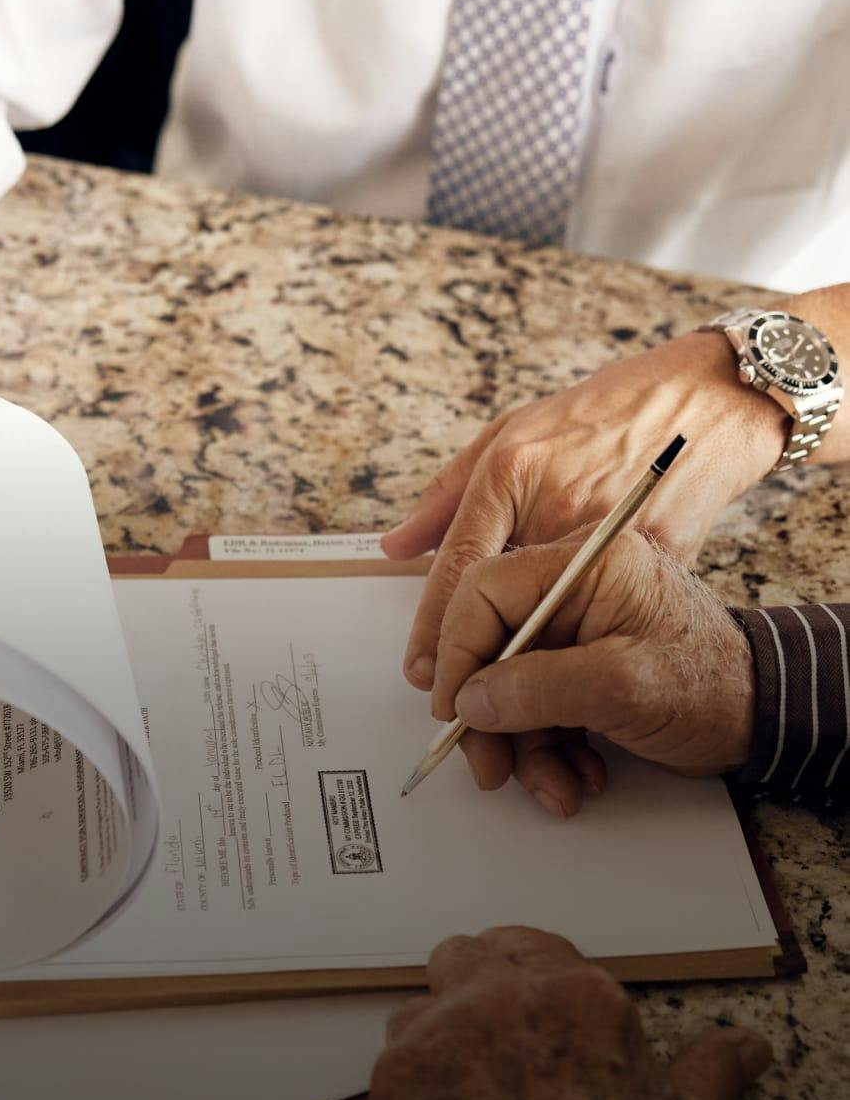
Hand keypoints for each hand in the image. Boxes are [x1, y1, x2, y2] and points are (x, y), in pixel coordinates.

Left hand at [366, 926, 771, 1099]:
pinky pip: (391, 1065)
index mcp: (578, 993)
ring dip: (437, 1037)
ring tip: (464, 1096)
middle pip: (463, 955)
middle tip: (492, 1041)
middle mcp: (500, 996)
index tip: (532, 1010)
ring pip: (419, 1010)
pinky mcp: (393, 1082)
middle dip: (474, 985)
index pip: (531, 946)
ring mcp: (438, 1035)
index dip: (529, 976)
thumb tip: (749, 1046)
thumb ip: (711, 1070)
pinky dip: (411, 1090)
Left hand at [382, 333, 788, 687]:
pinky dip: (592, 644)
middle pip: (503, 605)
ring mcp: (609, 533)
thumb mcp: (511, 432)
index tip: (424, 672)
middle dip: (478, 659)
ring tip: (512, 699)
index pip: (458, 564)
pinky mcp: (657, 557)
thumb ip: (446, 496)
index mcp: (512, 472)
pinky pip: (614, 614)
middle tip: (460, 696)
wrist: (703, 400)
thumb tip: (396, 546)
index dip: (435, 628)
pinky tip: (575, 671)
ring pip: (556, 621)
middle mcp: (554, 506)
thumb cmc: (601, 413)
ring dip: (531, 666)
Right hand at [428, 527, 754, 817]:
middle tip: (489, 765)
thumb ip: (538, 689)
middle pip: (492, 645)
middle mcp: (575, 589)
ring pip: (512, 686)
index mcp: (585, 565)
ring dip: (524, 746)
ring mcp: (579, 629)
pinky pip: (539, 705)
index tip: (451, 707)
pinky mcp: (582, 665)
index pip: (486, 590)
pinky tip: (576, 774)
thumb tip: (470, 702)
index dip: (457, 651)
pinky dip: (549, 749)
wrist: (763, 719)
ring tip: (553, 786)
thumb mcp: (620, 688)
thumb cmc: (712, 687)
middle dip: (490, 716)